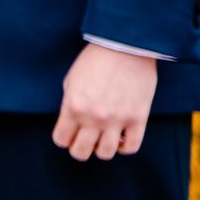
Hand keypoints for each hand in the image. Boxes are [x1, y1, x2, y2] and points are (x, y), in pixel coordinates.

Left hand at [54, 43, 156, 161]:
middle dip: (79, 148)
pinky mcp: (138, 119)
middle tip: (84, 139)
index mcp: (73, 106)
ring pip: (105, 154)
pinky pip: (131, 147)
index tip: (68, 133)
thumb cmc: (95, 59)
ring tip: (103, 136)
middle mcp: (93, 117)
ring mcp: (117, 120)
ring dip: (102, 148)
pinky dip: (124, 147)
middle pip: (80, 152)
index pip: (61, 139)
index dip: (63, 138)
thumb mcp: (72, 79)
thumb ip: (70, 102)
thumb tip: (72, 122)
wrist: (125, 45)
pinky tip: (121, 136)